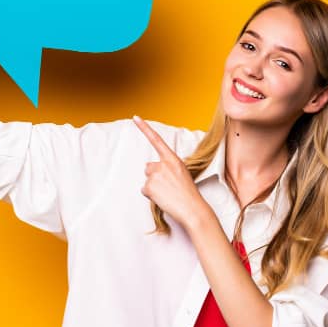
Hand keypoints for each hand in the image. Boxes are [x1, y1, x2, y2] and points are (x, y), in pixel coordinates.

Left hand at [132, 115, 210, 232]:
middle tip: (168, 187)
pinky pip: (144, 190)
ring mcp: (155, 175)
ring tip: (167, 194)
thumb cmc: (188, 193)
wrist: (192, 209)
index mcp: (173, 159)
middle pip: (148, 167)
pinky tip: (163, 198)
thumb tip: (151, 168)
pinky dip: (151, 196)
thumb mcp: (181, 173)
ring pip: (147, 180)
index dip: (144, 128)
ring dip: (153, 187)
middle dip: (154, 176)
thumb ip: (168, 167)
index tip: (135, 117)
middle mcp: (163, 164)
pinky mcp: (149, 186)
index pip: (156, 140)